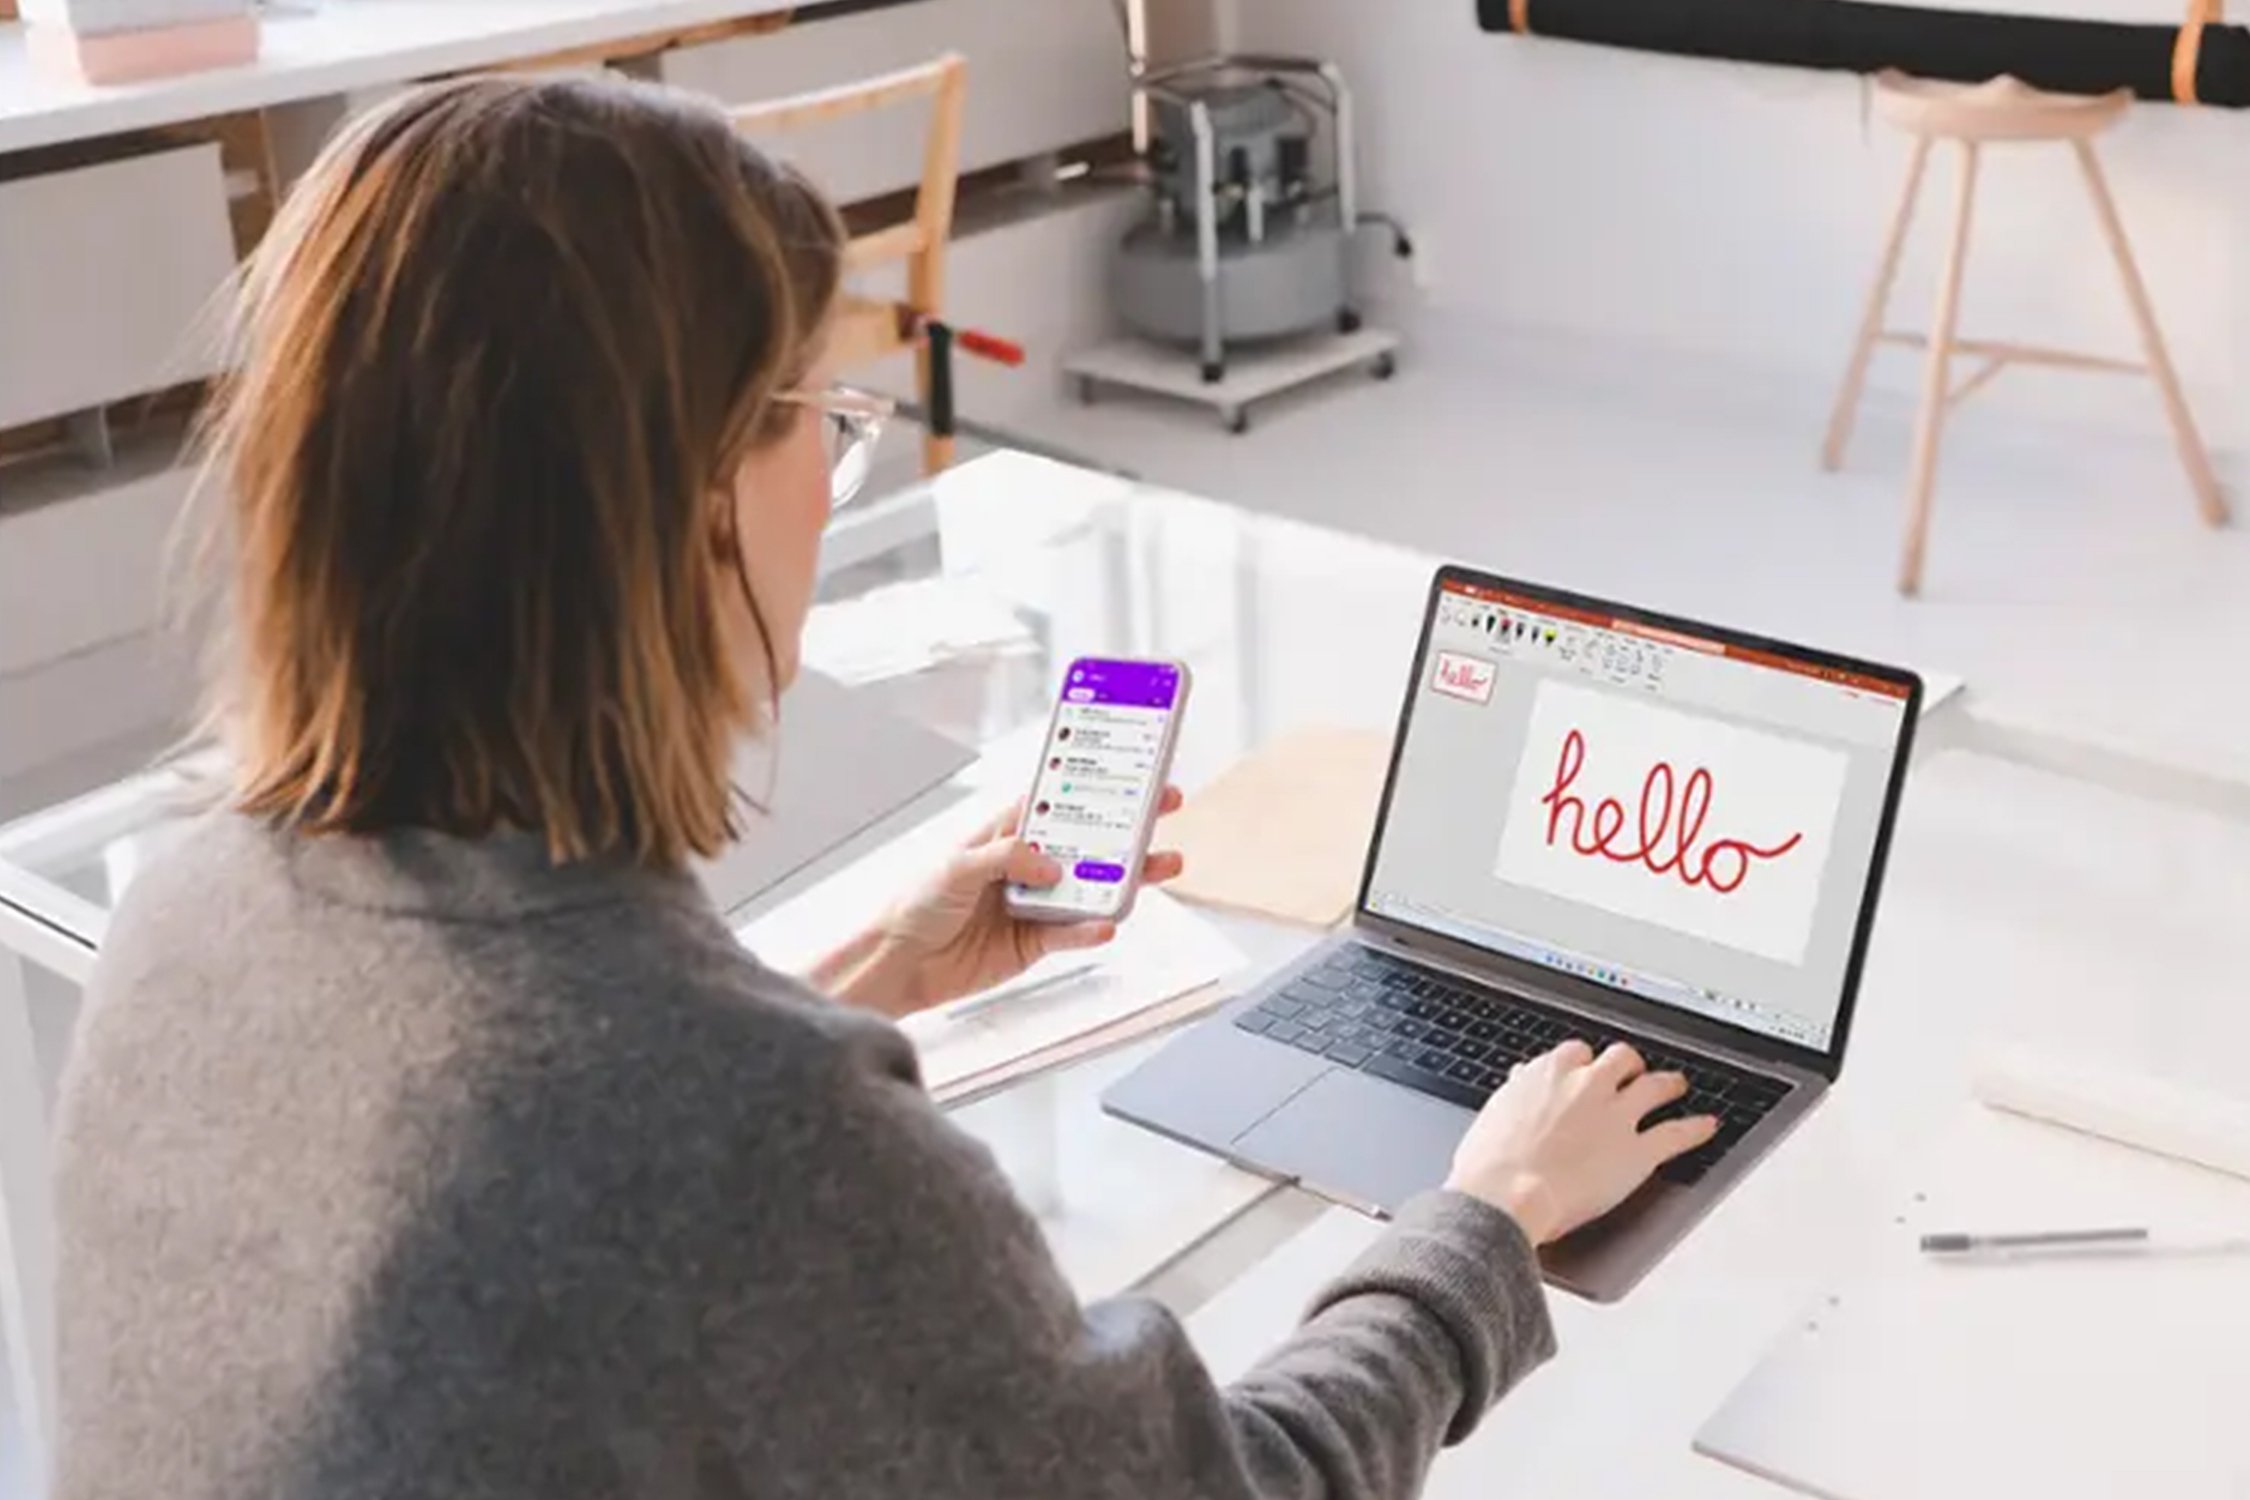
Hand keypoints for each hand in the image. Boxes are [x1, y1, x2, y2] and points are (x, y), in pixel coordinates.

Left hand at [811, 789, 1184, 1017]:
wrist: (900, 963)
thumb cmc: (915, 905)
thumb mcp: (955, 866)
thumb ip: (1005, 858)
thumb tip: (1049, 863)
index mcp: (1007, 834)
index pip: (1057, 802)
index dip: (1092, 785)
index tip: (1128, 771)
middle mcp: (1027, 866)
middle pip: (1087, 841)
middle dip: (1127, 826)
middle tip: (1163, 808)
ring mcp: (1035, 903)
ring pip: (1092, 887)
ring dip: (1126, 878)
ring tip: (1160, 866)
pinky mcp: (1036, 943)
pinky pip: (1072, 933)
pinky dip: (1091, 929)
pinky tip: (1107, 923)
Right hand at [1444, 1042, 1717, 1245]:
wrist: (1507, 1195)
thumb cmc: (1490, 1165)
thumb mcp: (1494, 1115)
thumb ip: (1517, 1093)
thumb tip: (1521, 1080)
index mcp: (1548, 1075)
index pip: (1577, 1054)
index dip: (1585, 1064)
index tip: (1586, 1072)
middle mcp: (1586, 1086)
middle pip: (1620, 1059)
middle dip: (1629, 1066)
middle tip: (1632, 1074)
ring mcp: (1616, 1116)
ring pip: (1655, 1085)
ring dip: (1669, 1084)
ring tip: (1676, 1086)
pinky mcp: (1637, 1151)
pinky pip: (1677, 1133)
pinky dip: (1696, 1129)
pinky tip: (1706, 1127)